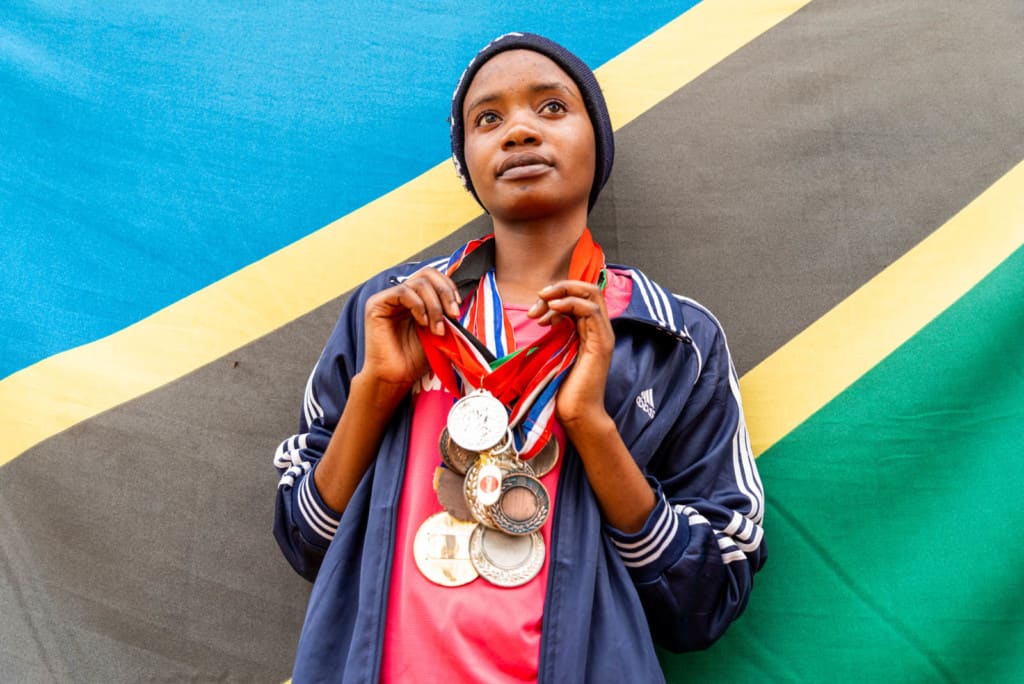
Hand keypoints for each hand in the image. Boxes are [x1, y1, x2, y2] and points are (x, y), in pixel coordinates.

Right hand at [361, 268, 461, 392]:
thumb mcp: (439, 330)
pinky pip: (403, 292)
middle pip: (427, 274)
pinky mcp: (376, 304)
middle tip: (453, 315)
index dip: (448, 287)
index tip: (457, 308)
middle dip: (445, 293)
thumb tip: (459, 301)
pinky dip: (418, 306)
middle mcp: (400, 295)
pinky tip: (422, 323)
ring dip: (434, 306)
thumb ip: (446, 313)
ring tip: (436, 328)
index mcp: (415, 299)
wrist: (397, 377)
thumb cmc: (415, 358)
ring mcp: (388, 298)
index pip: (433, 277)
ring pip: (418, 283)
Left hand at [528, 280, 614, 428]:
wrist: (576, 413)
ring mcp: (603, 335)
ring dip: (563, 293)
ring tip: (542, 305)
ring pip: (591, 295)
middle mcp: (600, 329)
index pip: (581, 296)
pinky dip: (570, 304)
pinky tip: (552, 311)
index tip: (537, 305)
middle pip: (589, 289)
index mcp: (590, 330)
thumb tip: (545, 316)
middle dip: (561, 287)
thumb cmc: (564, 388)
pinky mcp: (601, 344)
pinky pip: (591, 311)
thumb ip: (556, 332)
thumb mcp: (556, 352)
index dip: (559, 293)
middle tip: (539, 297)